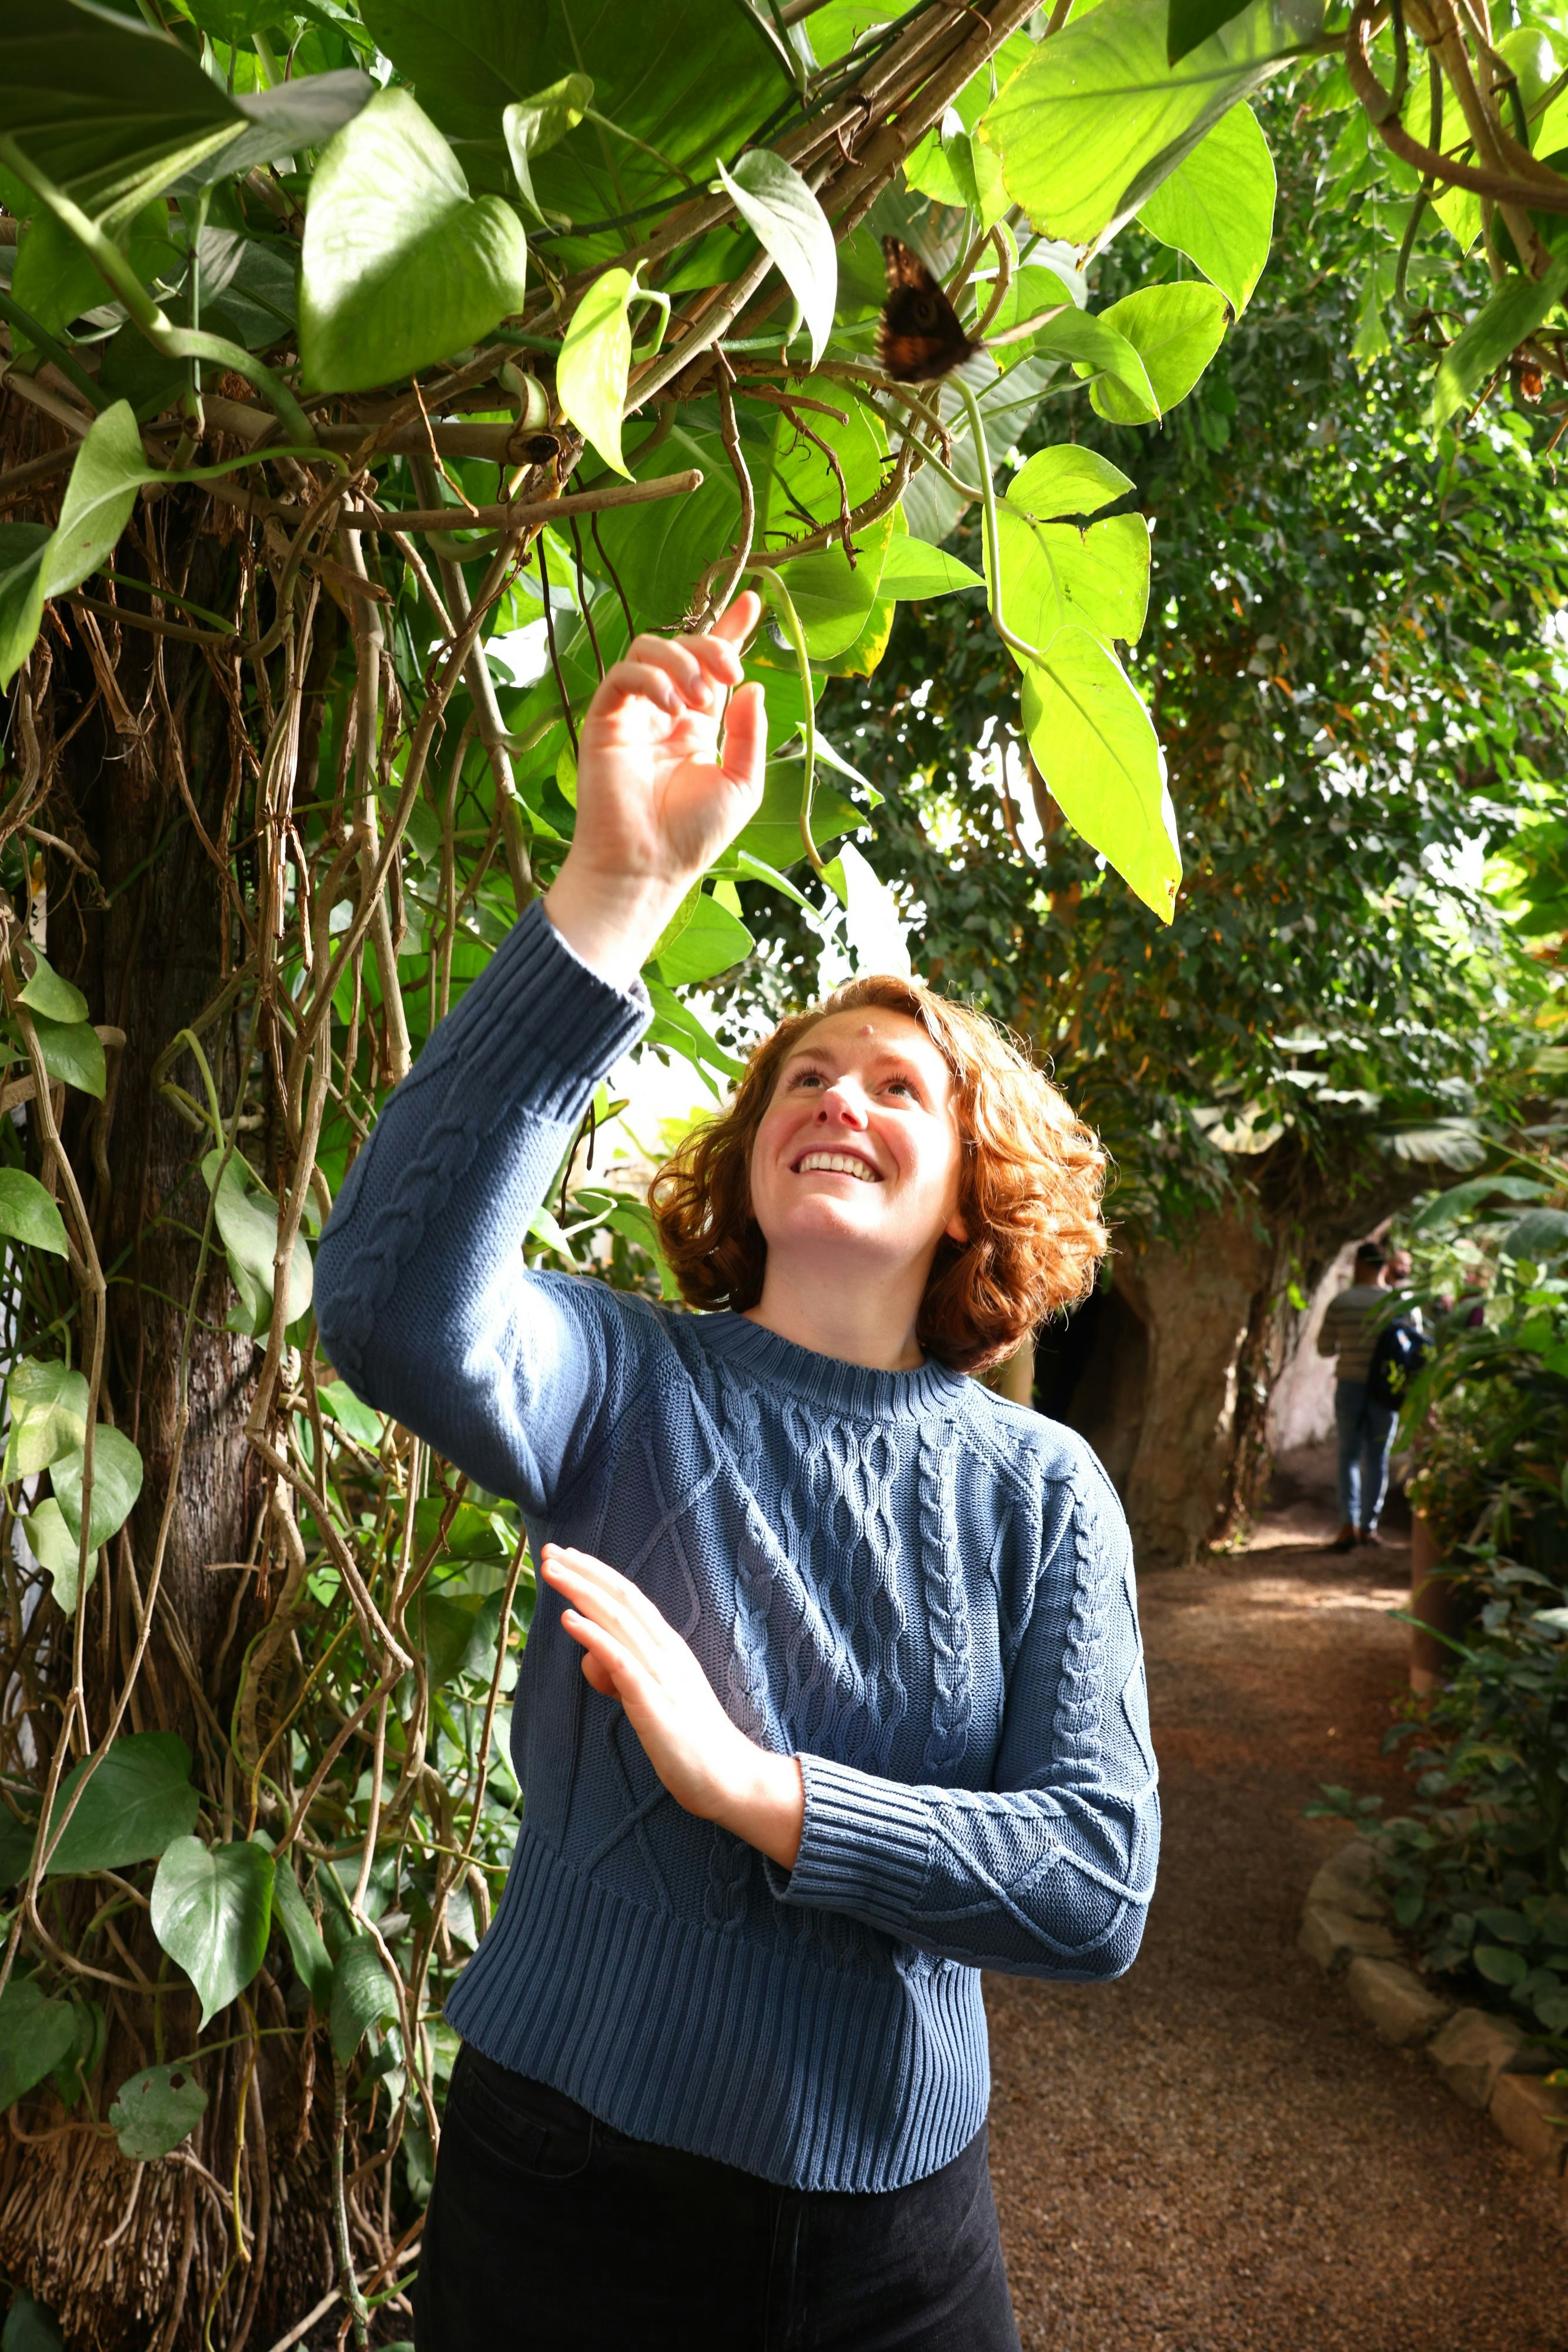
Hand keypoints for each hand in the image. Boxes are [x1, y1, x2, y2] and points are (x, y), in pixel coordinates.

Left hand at [540, 1541, 803, 1868]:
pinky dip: (592, 1635)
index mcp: (668, 1647)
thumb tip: (591, 1660)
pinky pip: (619, 1660)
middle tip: (549, 1550)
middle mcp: (665, 1651)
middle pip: (620, 1598)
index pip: (630, 1598)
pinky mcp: (653, 1701)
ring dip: (581, 1591)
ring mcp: (661, 1674)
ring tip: (551, 1570)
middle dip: (583, 1571)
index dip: (597, 1574)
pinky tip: (567, 1620)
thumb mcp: (651, 1698)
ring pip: (617, 1619)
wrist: (727, 1777)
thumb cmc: (689, 1741)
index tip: (567, 1556)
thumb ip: (622, 1674)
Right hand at [543, 593, 767, 987]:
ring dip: (682, 662)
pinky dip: (650, 678)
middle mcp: (664, 713)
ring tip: (698, 698)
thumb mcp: (741, 783)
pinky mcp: (605, 721)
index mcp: (697, 725)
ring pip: (649, 649)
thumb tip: (751, 687)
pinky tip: (671, 706)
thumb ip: (749, 733)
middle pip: (683, 646)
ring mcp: (632, 714)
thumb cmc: (692, 835)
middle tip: (729, 671)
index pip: (711, 666)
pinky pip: (622, 675)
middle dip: (711, 646)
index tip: (752, 602)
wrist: (648, 865)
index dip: (729, 631)